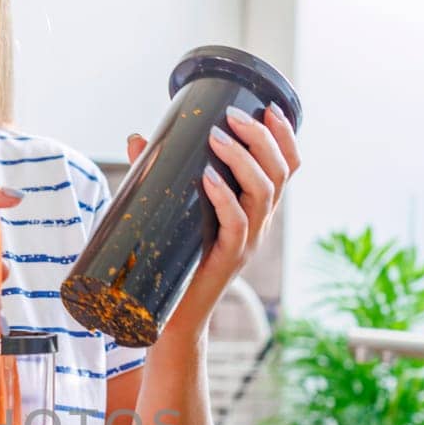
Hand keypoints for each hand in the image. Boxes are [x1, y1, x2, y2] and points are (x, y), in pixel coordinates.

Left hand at [124, 102, 299, 341]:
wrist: (171, 317)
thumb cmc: (174, 260)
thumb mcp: (173, 211)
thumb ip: (159, 175)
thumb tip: (137, 136)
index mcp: (255, 209)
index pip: (286, 168)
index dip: (284, 136)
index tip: (269, 107)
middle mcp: (260, 224)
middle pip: (280, 173)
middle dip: (262, 138)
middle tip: (234, 116)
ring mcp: (247, 242)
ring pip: (264, 194)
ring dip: (244, 160)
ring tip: (218, 137)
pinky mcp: (229, 260)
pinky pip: (236, 225)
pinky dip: (225, 198)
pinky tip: (208, 179)